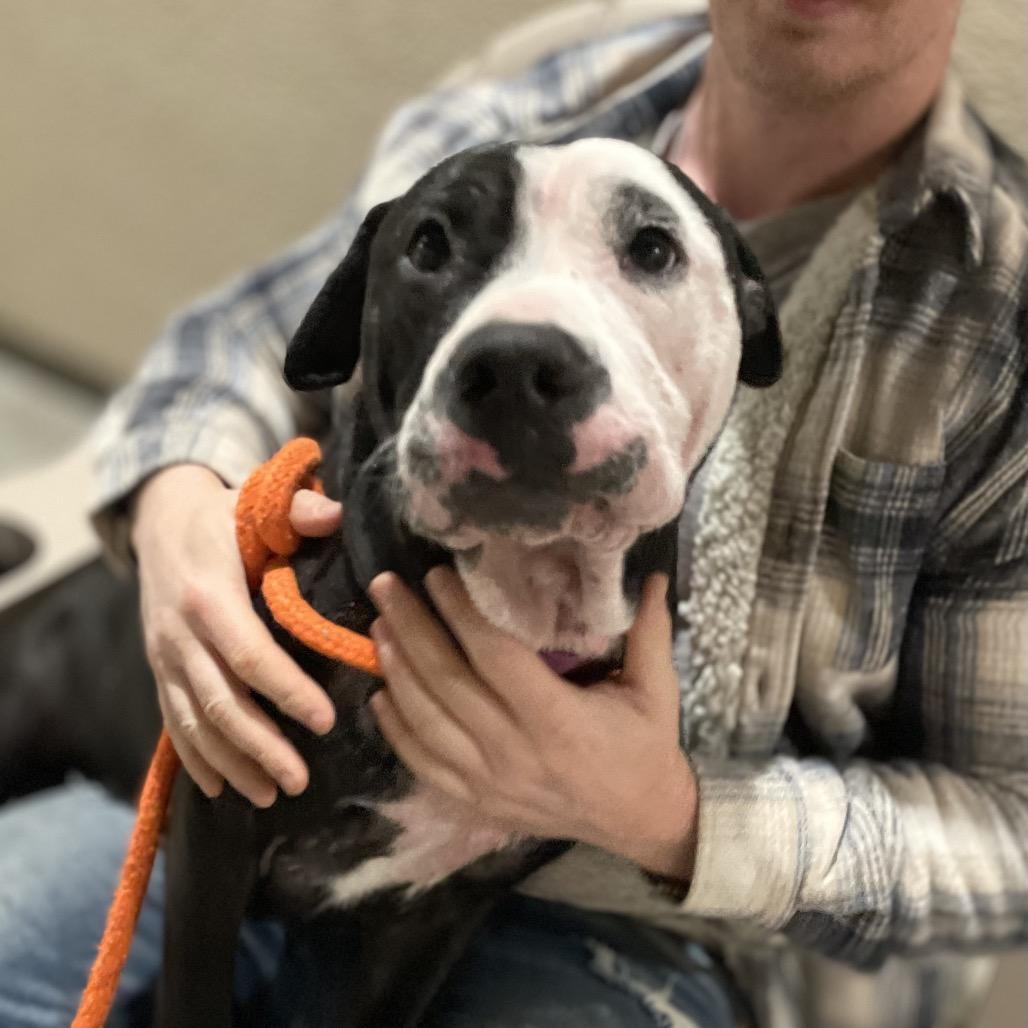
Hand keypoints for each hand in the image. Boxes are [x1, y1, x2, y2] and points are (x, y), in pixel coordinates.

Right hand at [131, 464, 340, 805]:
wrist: (161, 519)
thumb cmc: (225, 515)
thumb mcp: (259, 502)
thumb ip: (299, 509)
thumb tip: (337, 516)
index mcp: (210, 593)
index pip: (249, 653)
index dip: (286, 690)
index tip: (324, 722)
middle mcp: (180, 632)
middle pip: (219, 701)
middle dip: (259, 747)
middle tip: (299, 782)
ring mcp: (165, 655)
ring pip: (193, 722)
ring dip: (231, 763)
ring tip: (271, 795)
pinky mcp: (160, 668)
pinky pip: (173, 720)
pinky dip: (195, 757)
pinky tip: (221, 788)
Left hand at [368, 568, 696, 879]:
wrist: (639, 822)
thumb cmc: (646, 747)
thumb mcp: (656, 689)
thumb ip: (650, 631)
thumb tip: (653, 572)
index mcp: (559, 721)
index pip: (495, 657)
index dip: (461, 614)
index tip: (436, 575)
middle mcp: (515, 753)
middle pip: (447, 682)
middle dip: (411, 629)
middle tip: (386, 586)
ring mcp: (489, 783)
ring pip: (426, 722)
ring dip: (396, 671)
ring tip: (378, 627)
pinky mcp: (475, 803)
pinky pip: (422, 763)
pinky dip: (395, 728)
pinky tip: (380, 693)